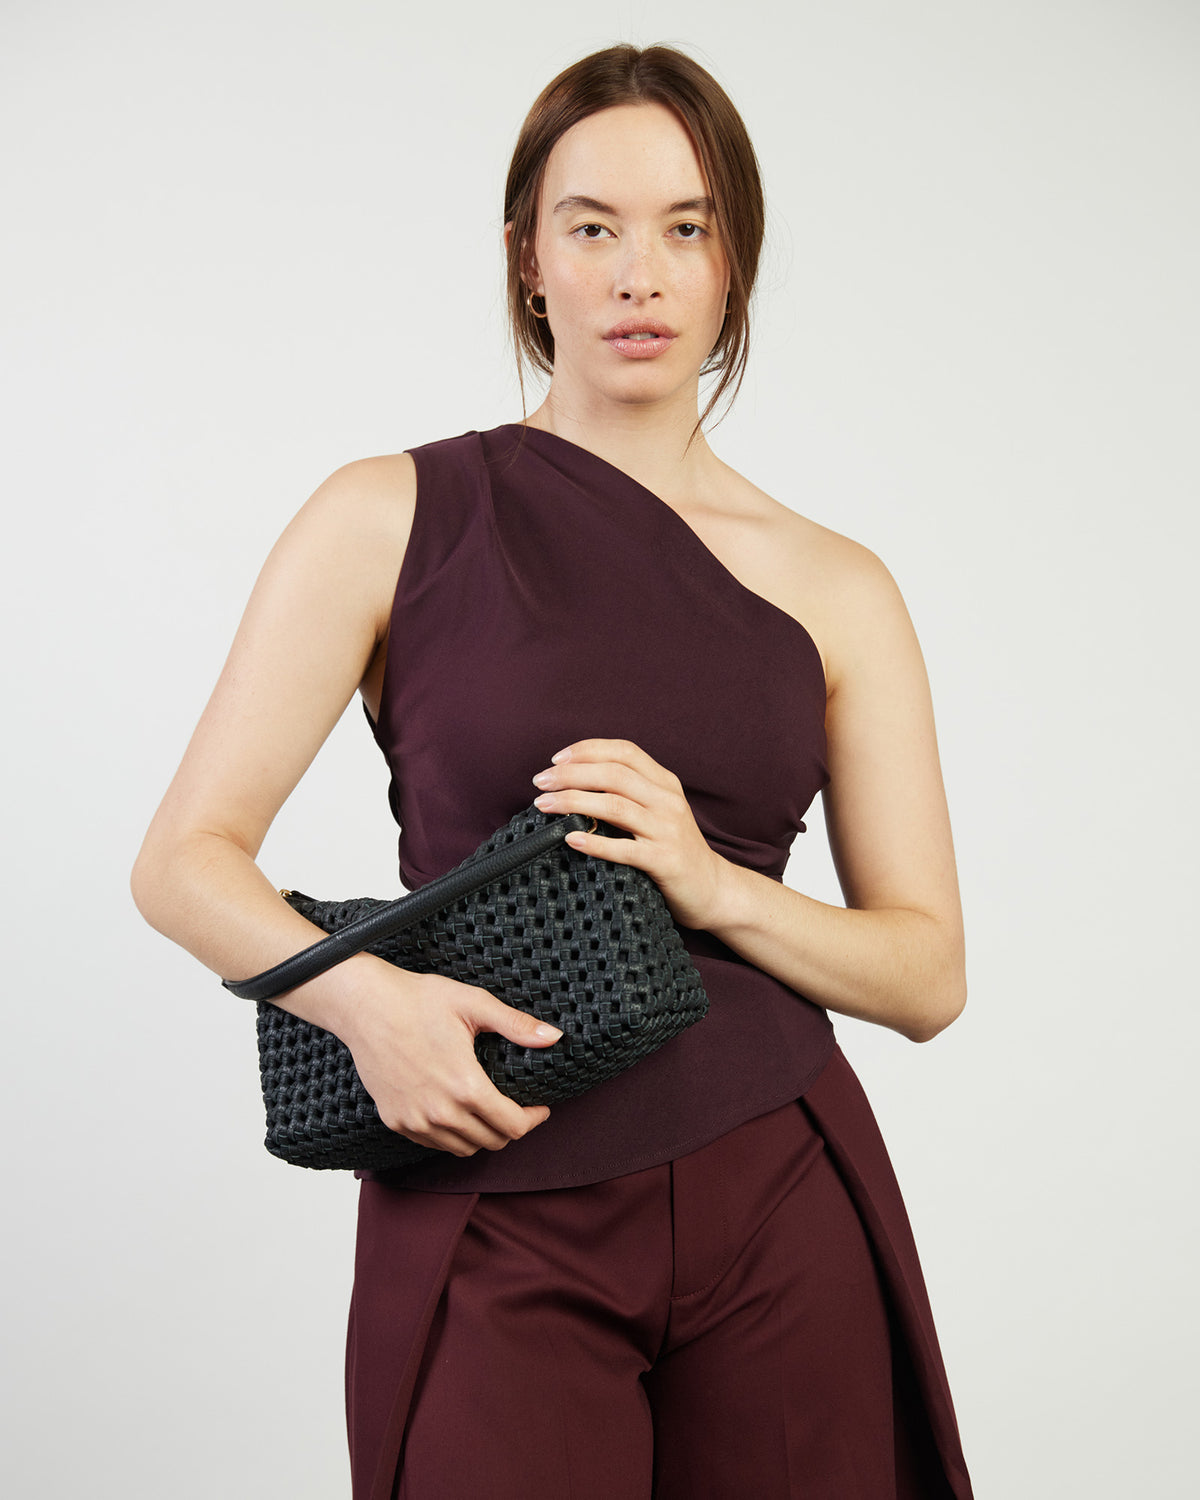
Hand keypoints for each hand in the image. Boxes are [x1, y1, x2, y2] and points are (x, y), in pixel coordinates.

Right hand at [337, 962, 558, 1155]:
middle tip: (517, 1108)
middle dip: (511, 1128)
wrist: (365, 1006)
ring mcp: (415, 1121)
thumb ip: (516, 1025)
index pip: (513, 1126)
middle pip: (491, 1142)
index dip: (533, 1120)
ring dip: (482, 1136)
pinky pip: (433, 1143)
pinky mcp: (395, 1120)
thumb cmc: (418, 1000)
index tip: (539, 1108)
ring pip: (463, 1148)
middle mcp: (440, 1112)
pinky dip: (451, 1135)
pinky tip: (456, 1111)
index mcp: (466, 1086)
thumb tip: (554, 1037)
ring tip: (489, 1112)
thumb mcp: (474, 1004)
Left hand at [530, 737, 726, 929]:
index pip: (624, 752)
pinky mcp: (664, 861)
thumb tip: (576, 780)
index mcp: (665, 783)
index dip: (588, 750)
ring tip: (544, 804)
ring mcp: (667, 831)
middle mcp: (667, 801)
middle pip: (613, 775)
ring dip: (573, 802)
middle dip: (570, 774)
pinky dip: (594, 843)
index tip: (557, 759)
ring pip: (614, 806)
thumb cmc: (674, 848)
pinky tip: (570, 839)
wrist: (712, 888)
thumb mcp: (658, 810)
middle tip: (540, 782)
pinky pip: (623, 849)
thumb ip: (630, 792)